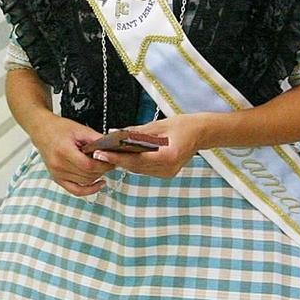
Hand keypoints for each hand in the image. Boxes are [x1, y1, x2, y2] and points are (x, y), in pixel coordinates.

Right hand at [30, 115, 111, 196]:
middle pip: (88, 175)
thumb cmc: (58, 128)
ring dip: (97, 176)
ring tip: (102, 166)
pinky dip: (89, 190)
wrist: (42, 130)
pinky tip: (98, 183)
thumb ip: (96, 139)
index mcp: (63, 151)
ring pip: (85, 182)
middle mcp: (58, 165)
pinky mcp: (57, 179)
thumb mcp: (80, 129)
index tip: (112, 160)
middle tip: (110, 162)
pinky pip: (76, 190)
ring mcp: (57, 174)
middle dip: (103, 169)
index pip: (88, 165)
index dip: (103, 164)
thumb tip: (111, 147)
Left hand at [91, 113, 208, 179]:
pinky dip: (134, 163)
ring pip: (139, 170)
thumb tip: (115, 133)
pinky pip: (145, 169)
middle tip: (98, 153)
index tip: (101, 153)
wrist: (202, 133)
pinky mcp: (166, 173)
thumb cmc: (183, 125)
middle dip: (116, 160)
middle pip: (136, 167)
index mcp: (168, 156)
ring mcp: (168, 173)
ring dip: (124, 162)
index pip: (137, 159)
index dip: (117, 157)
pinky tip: (123, 156)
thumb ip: (136, 132)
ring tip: (106, 154)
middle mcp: (168, 168)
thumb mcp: (159, 125)